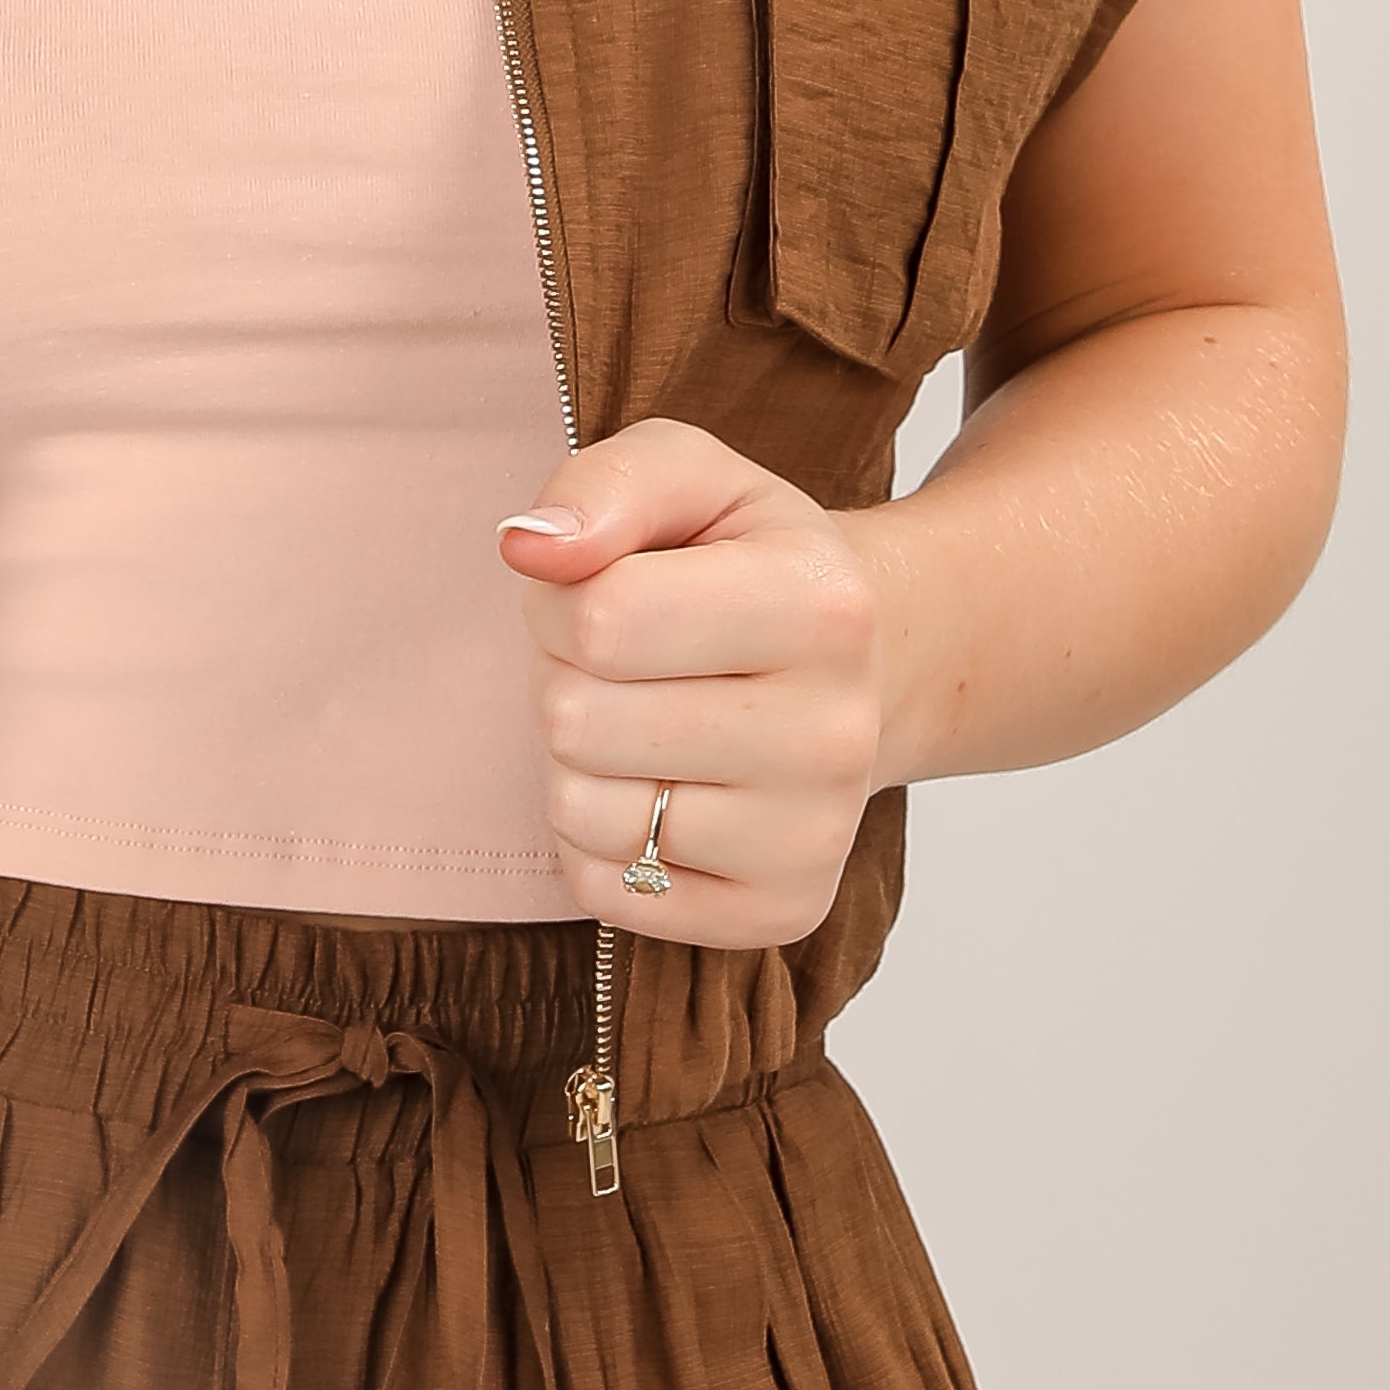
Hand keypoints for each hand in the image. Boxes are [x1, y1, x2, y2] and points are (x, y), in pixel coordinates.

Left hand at [498, 419, 886, 949]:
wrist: (861, 665)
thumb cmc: (749, 560)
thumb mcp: (690, 478)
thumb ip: (603, 484)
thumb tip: (528, 546)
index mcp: (822, 605)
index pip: (600, 618)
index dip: (560, 598)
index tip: (598, 587)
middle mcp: (835, 733)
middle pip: (577, 720)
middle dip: (566, 676)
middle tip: (624, 659)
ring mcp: (815, 836)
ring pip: (585, 811)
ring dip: (577, 758)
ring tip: (641, 715)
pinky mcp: (783, 911)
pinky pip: (606, 890)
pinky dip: (599, 839)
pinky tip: (659, 786)